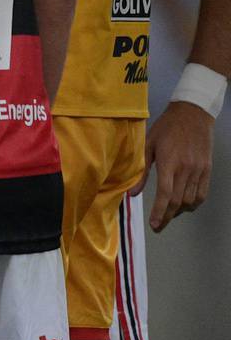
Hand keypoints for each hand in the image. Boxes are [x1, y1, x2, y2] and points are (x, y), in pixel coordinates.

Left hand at [145, 101, 213, 231]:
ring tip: (168, 215)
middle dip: (167, 217)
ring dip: (179, 211)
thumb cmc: (167, 127)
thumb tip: (133, 194)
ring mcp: (199, 169)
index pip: (165, 194)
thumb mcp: (148, 145)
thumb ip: (141, 171)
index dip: (159, 212)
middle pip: (178, 201)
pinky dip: (194, 203)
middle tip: (158, 226)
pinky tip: (185, 205)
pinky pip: (202, 192)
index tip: (154, 224)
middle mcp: (186, 168)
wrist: (193, 113)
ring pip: (191, 199)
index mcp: (170, 163)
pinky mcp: (207, 168)